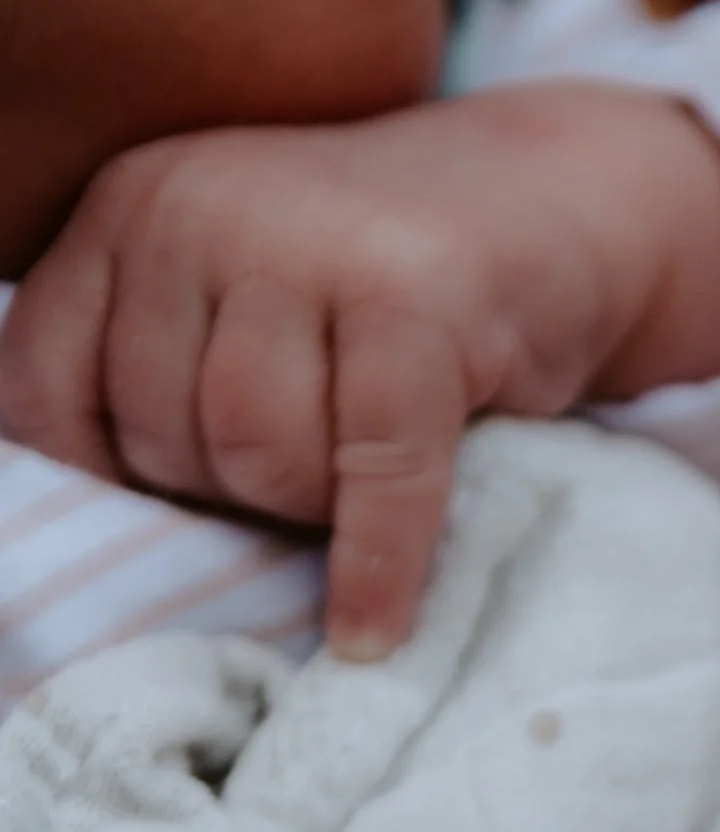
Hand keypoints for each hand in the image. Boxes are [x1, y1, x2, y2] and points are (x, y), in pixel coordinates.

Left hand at [0, 83, 719, 658]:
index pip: (47, 389)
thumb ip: (155, 372)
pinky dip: (378, 567)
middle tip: (314, 477)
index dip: (113, 477)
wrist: (556, 202)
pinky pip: (372, 473)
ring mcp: (309, 242)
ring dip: (311, 513)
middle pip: (161, 433)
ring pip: (254, 455)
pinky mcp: (419, 300)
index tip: (188, 500)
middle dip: (237, 494)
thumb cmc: (382, 291)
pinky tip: (377, 629)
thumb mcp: (238, 298)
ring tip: (359, 486)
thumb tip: (105, 535)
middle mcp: (201, 206)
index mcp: (134, 205)